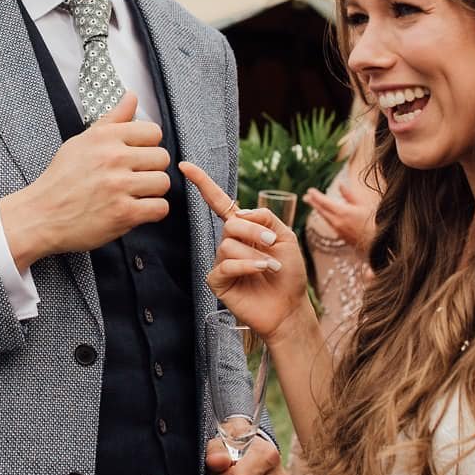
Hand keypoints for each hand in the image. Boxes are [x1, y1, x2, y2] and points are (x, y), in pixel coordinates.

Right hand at [0, 92, 170, 268]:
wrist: (41, 215)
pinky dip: (152, 211)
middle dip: (152, 169)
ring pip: (163, 182)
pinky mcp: (123, 214)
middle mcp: (113, 158)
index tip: (136, 156)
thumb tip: (132, 96)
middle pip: (162, 158)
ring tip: (135, 194)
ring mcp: (119, 187)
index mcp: (105, 137)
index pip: (153, 132)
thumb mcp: (82, 141)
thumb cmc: (61, 179)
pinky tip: (137, 209)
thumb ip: (113, 119)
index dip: (148, 145)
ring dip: (152, 191)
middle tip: (135, 177)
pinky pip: (160, 208)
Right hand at [178, 162, 308, 340]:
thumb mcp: (286, 237)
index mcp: (243, 229)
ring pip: (229, 244)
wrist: (289, 307)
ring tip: (271, 266)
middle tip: (273, 243)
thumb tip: (240, 212)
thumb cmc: (289, 274)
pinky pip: (225, 264)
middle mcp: (229, 243)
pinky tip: (260, 271)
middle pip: (231, 223)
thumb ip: (266, 217)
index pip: (219, 203)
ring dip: (255, 253)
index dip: (203, 183)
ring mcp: (222, 262)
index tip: (185, 166)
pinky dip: (246, 265)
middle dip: (255, 231)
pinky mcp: (218, 281)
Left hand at [303, 173, 376, 254]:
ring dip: (318, 209)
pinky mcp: (340, 235)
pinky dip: (325, 216)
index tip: (310, 190)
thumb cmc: (373, 223)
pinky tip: (325, 214)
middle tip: (306, 197)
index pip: (324, 202)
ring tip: (313, 203)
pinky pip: (329, 223)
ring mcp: (338, 230)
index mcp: (343, 212)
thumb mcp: (363, 205)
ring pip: (324, 217)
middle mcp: (337, 222)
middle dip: (313, 202)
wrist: (377, 243)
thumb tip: (340, 185)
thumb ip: (349, 195)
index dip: (316, 196)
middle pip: (321, 210)